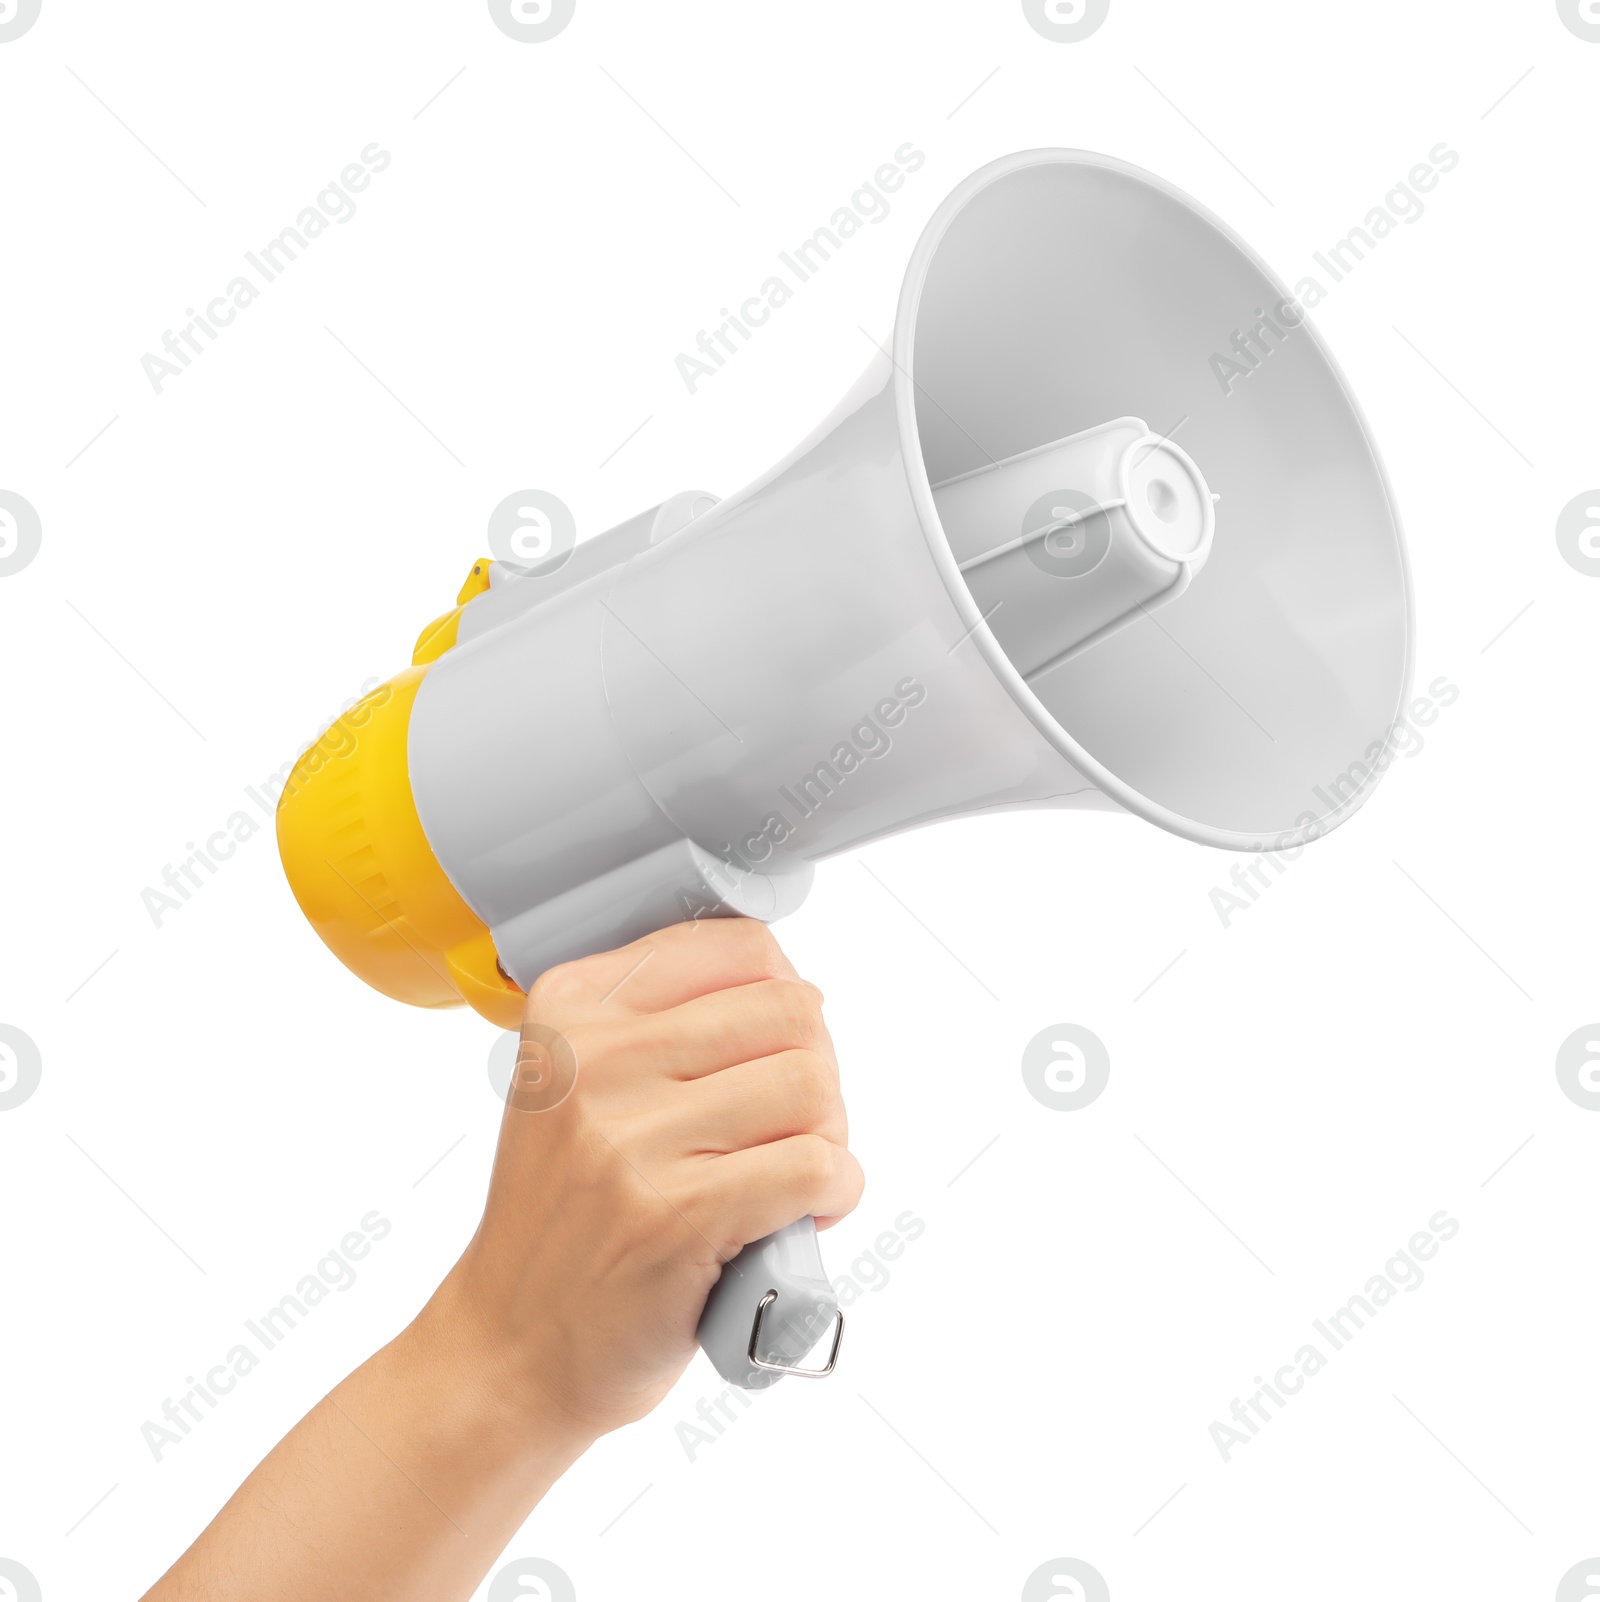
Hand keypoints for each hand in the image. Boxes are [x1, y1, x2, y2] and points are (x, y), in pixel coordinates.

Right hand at [432, 917, 863, 1436]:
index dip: (785, 1006)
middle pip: (792, 1012)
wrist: (509, 1349)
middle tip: (786, 1127)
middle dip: (816, 1072)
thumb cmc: (568, 1218)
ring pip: (812, 1087)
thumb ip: (668, 1022)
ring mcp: (631, 1140)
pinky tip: (798, 1215)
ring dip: (828, 1137)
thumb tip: (796, 991)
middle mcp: (595, 1060)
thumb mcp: (579, 1086)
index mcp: (573, 1007)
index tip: (768, 1058)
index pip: (743, 947)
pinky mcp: (678, 1217)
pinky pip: (816, 1166)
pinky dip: (835, 1191)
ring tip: (786, 1175)